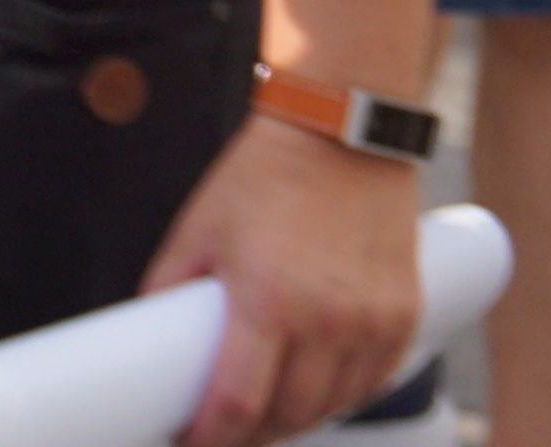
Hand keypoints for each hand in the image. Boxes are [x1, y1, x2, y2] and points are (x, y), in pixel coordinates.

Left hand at [146, 110, 427, 445]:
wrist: (339, 133)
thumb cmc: (259, 179)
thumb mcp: (195, 231)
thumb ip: (169, 291)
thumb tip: (146, 344)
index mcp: (267, 299)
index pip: (238, 403)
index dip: (211, 438)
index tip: (189, 442)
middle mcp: (328, 318)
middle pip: (290, 415)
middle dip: (252, 435)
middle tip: (224, 432)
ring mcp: (374, 320)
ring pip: (335, 406)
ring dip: (297, 421)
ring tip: (263, 417)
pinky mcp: (405, 314)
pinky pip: (374, 381)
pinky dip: (342, 397)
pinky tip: (314, 395)